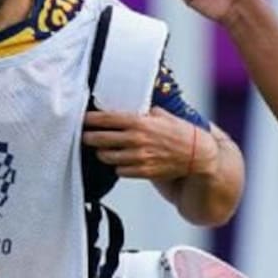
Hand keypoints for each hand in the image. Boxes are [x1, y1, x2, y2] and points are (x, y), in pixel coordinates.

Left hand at [82, 108, 216, 179]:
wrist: (196, 154)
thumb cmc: (179, 131)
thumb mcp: (162, 114)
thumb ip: (143, 111)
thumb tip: (126, 105)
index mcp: (139, 122)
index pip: (106, 119)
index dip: (89, 119)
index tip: (81, 119)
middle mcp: (136, 140)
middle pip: (100, 139)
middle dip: (88, 137)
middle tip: (84, 135)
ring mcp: (138, 157)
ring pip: (106, 157)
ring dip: (102, 153)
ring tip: (102, 149)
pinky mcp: (143, 172)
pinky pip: (119, 170)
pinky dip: (117, 166)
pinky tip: (120, 160)